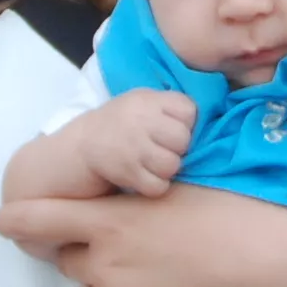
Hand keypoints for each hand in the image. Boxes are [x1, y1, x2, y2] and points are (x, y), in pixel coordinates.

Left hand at [0, 183, 286, 286]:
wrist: (278, 266)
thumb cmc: (239, 215)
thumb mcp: (178, 189)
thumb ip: (135, 202)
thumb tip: (120, 208)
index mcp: (112, 219)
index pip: (38, 219)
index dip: (16, 221)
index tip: (5, 221)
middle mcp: (104, 262)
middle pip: (69, 262)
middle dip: (91, 258)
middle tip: (138, 254)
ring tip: (162, 283)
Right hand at [78, 91, 196, 198]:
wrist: (79, 148)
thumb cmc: (121, 126)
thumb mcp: (142, 104)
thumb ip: (169, 108)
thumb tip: (207, 122)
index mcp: (147, 99)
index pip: (188, 110)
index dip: (186, 123)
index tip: (170, 130)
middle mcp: (139, 119)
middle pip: (183, 139)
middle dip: (177, 149)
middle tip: (162, 150)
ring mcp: (132, 146)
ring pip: (173, 165)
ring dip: (167, 170)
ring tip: (152, 165)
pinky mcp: (126, 171)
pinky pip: (158, 186)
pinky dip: (154, 186)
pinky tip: (143, 178)